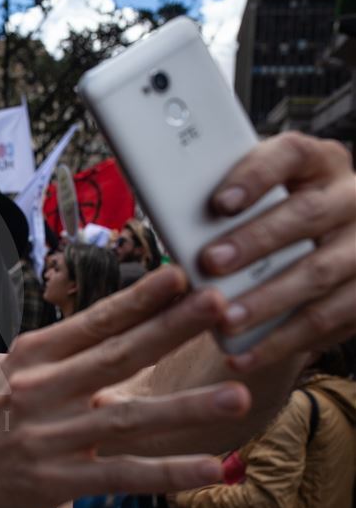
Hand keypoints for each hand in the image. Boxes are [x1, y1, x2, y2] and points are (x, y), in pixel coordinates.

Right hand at [0, 267, 251, 507]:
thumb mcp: (20, 370)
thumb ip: (71, 350)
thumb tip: (132, 321)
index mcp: (35, 356)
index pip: (94, 322)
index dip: (139, 299)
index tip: (181, 275)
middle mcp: (42, 390)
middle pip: (116, 356)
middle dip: (170, 329)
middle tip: (218, 304)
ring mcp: (50, 437)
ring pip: (126, 418)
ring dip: (184, 408)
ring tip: (236, 395)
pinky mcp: (58, 480)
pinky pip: (122, 475)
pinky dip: (168, 472)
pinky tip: (210, 467)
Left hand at [200, 132, 355, 369]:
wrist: (313, 253)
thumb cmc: (265, 221)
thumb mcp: (253, 201)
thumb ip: (222, 206)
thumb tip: (170, 218)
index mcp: (316, 161)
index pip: (289, 154)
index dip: (255, 177)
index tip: (219, 202)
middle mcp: (351, 196)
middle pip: (306, 213)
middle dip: (255, 240)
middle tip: (210, 262)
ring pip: (319, 271)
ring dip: (268, 299)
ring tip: (226, 318)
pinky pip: (328, 318)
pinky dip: (283, 340)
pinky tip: (245, 353)